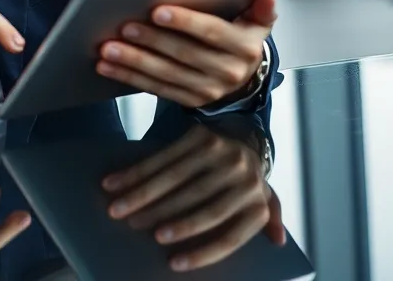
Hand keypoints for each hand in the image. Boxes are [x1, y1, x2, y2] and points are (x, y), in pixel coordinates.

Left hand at [96, 0, 276, 107]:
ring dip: (133, 61)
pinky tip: (107, 65)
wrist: (245, 76)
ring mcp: (209, 91)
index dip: (185, 22)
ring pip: (165, 74)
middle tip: (122, 25)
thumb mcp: (258, 21)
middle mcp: (230, 73)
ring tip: (107, 47)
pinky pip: (155, 88)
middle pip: (183, 54)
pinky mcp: (190, 102)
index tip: (156, 10)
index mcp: (245, 47)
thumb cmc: (241, 35)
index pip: (212, 32)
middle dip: (151, 40)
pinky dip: (129, 77)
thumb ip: (261, 8)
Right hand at [101, 126, 284, 271]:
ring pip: (176, 180)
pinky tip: (114, 183)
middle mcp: (244, 178)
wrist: (244, 129)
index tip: (172, 264)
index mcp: (258, 203)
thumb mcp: (264, 198)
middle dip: (165, 218)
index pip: (229, 236)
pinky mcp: (200, 136)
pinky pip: (162, 157)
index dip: (202, 253)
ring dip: (142, 196)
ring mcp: (222, 154)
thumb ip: (270, 218)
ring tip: (118, 210)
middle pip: (199, 206)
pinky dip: (135, 172)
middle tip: (136, 228)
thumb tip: (279, 241)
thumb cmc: (246, 177)